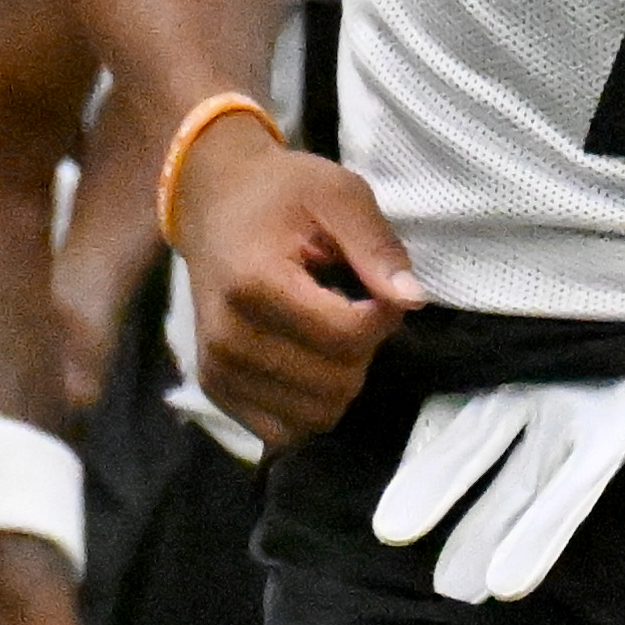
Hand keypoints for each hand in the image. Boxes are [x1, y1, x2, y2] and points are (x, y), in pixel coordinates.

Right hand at [170, 118, 421, 445]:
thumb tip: (412, 299)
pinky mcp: (216, 391)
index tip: (379, 287)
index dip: (383, 316)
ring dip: (339, 379)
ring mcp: (217, 371)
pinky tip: (306, 360)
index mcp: (254, 284)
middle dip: (363, 349)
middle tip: (352, 306)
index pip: (347, 336)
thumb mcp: (339, 194)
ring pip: (315, 416)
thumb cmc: (281, 194)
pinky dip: (308, 403)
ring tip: (327, 331)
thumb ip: (377, 246)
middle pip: (335, 384)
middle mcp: (228, 338)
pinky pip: (284, 430)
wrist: (212, 203)